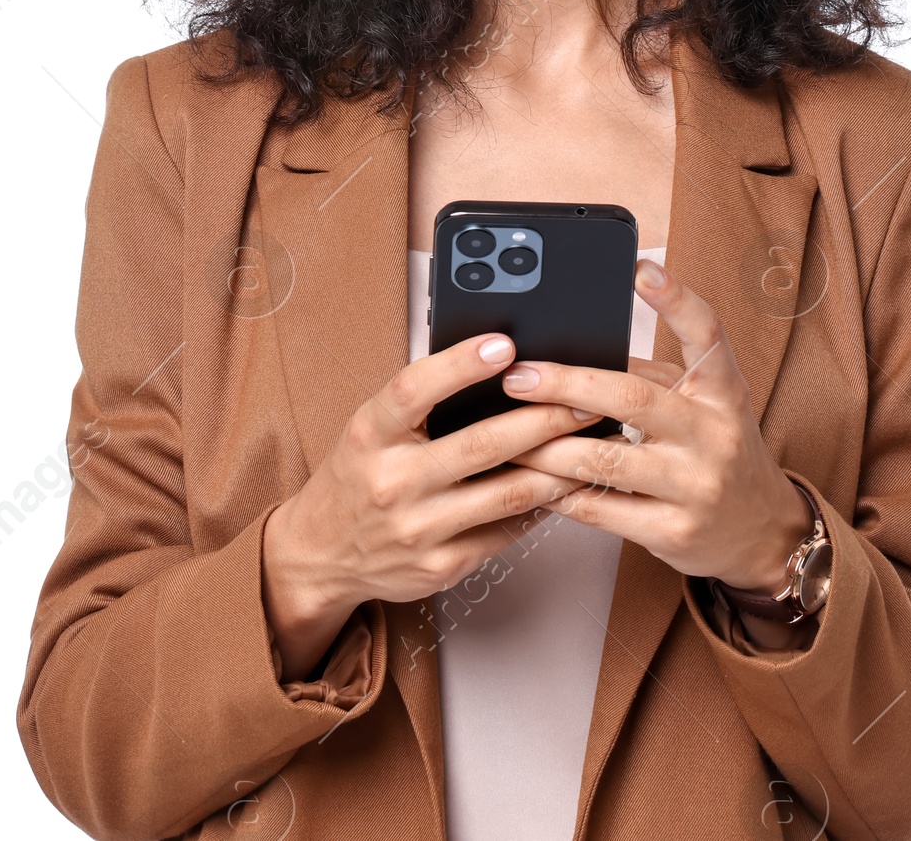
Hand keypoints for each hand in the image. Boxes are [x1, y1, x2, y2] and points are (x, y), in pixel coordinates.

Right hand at [262, 332, 593, 679]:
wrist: (320, 554)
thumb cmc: (358, 474)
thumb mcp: (371, 428)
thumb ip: (420, 400)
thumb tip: (494, 361)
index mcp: (370, 434)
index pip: (414, 390)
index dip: (461, 364)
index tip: (505, 344)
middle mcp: (392, 481)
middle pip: (482, 444)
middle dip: (543, 418)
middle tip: (584, 399)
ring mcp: (418, 529)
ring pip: (508, 492)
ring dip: (558, 465)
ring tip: (591, 441)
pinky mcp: (442, 566)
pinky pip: (506, 531)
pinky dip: (541, 506)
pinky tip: (563, 485)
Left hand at [504, 258, 813, 591]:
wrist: (763, 532)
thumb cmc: (715, 449)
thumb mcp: (699, 404)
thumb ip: (649, 377)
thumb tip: (576, 350)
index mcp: (722, 390)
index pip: (707, 334)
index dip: (676, 299)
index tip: (641, 268)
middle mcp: (713, 433)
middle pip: (633, 398)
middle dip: (564, 384)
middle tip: (517, 376)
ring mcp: (695, 485)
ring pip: (604, 458)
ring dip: (546, 447)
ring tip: (505, 433)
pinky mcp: (673, 531)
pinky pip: (601, 509)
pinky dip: (559, 493)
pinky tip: (530, 480)